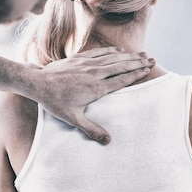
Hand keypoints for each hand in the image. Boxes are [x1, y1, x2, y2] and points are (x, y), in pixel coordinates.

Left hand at [33, 47, 154, 143]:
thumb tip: (108, 141)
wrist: (38, 83)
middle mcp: (95, 73)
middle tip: (152, 59)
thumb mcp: (73, 118)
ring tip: (142, 53)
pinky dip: (111, 51)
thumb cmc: (55, 102)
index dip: (136, 74)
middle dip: (138, 62)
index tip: (148, 70)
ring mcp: (87, 64)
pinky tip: (119, 51)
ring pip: (113, 58)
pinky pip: (99, 53)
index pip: (122, 80)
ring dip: (128, 56)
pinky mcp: (79, 58)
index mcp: (96, 88)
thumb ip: (91, 129)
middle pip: (121, 66)